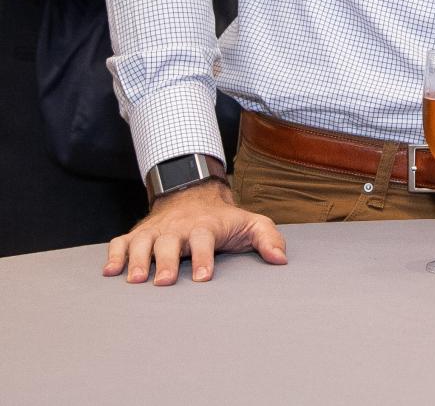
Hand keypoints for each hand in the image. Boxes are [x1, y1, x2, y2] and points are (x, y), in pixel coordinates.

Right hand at [102, 178, 286, 284]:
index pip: (204, 239)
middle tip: (164, 282)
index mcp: (205, 226)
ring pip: (143, 242)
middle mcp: (178, 228)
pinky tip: (109, 272)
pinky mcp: (138, 234)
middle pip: (170, 242)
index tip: (204, 277)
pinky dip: (113, 255)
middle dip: (167, 261)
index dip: (204, 257)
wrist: (193, 195)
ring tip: (136, 280)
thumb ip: (267, 238)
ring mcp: (155, 231)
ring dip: (138, 260)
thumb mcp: (249, 223)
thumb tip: (281, 259)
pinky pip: (121, 242)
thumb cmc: (222, 219)